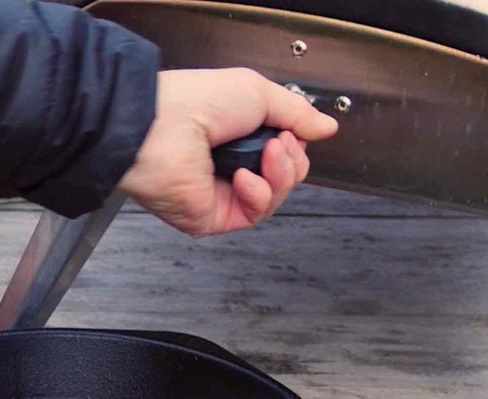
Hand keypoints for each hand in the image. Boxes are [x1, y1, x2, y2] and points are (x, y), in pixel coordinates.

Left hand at [116, 68, 338, 237]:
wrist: (161, 127)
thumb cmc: (196, 101)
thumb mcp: (258, 93)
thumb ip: (297, 113)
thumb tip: (327, 127)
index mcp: (238, 135)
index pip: (285, 151)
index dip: (297, 145)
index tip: (292, 131)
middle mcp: (230, 165)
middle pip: (286, 176)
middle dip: (292, 160)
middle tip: (279, 142)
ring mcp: (222, 193)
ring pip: (276, 196)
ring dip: (280, 175)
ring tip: (268, 153)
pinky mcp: (214, 217)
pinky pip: (255, 213)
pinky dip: (258, 195)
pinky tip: (244, 178)